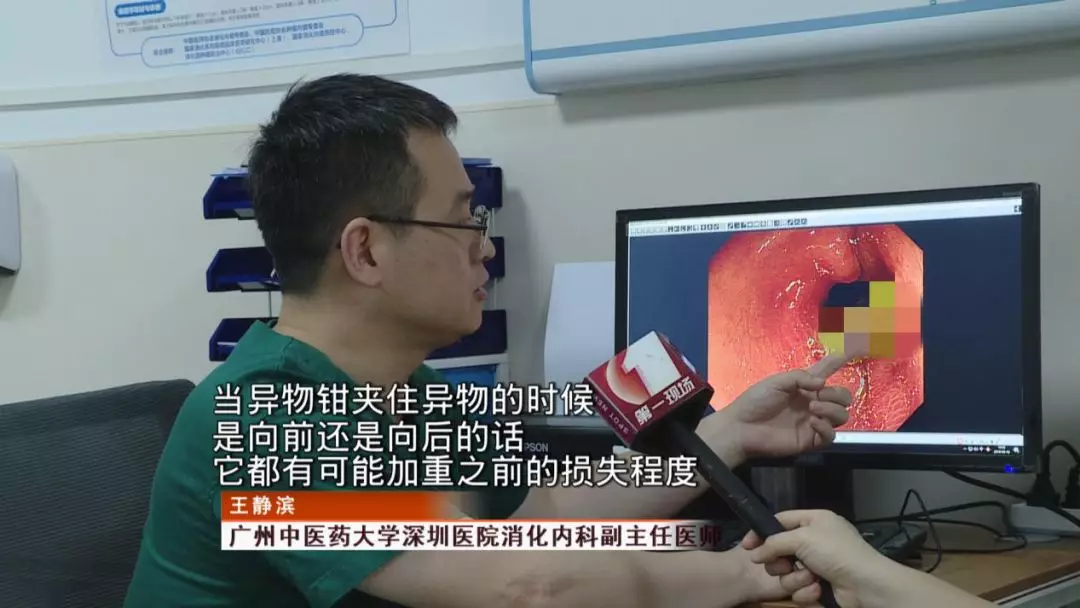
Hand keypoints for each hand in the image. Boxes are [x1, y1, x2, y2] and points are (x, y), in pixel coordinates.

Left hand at [702, 353, 856, 462]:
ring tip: (813, 409)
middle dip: (838, 394)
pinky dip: (825, 428)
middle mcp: (813, 403)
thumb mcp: (776, 382)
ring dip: (832, 410)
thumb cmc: (756, 401)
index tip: (851, 352)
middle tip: (819, 396)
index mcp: (804, 386)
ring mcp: (813, 422)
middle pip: (842, 397)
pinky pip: (831, 435)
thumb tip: (823, 382)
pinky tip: (811, 422)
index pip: (826, 372)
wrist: (742, 427)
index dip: (838, 362)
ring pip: (842, 415)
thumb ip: (800, 377)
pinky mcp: (811, 440)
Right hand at [741, 510, 892, 606]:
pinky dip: (806, 591)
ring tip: (810, 578)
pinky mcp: (820, 585)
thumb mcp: (802, 538)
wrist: (865, 584)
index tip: (747, 546)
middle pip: (780, 549)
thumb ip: (774, 542)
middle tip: (783, 565)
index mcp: (814, 520)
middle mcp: (815, 540)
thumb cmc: (835, 552)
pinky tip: (818, 589)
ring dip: (795, 578)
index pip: (780, 520)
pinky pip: (799, 588)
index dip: (762, 532)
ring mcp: (818, 564)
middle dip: (779, 561)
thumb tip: (754, 554)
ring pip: (787, 572)